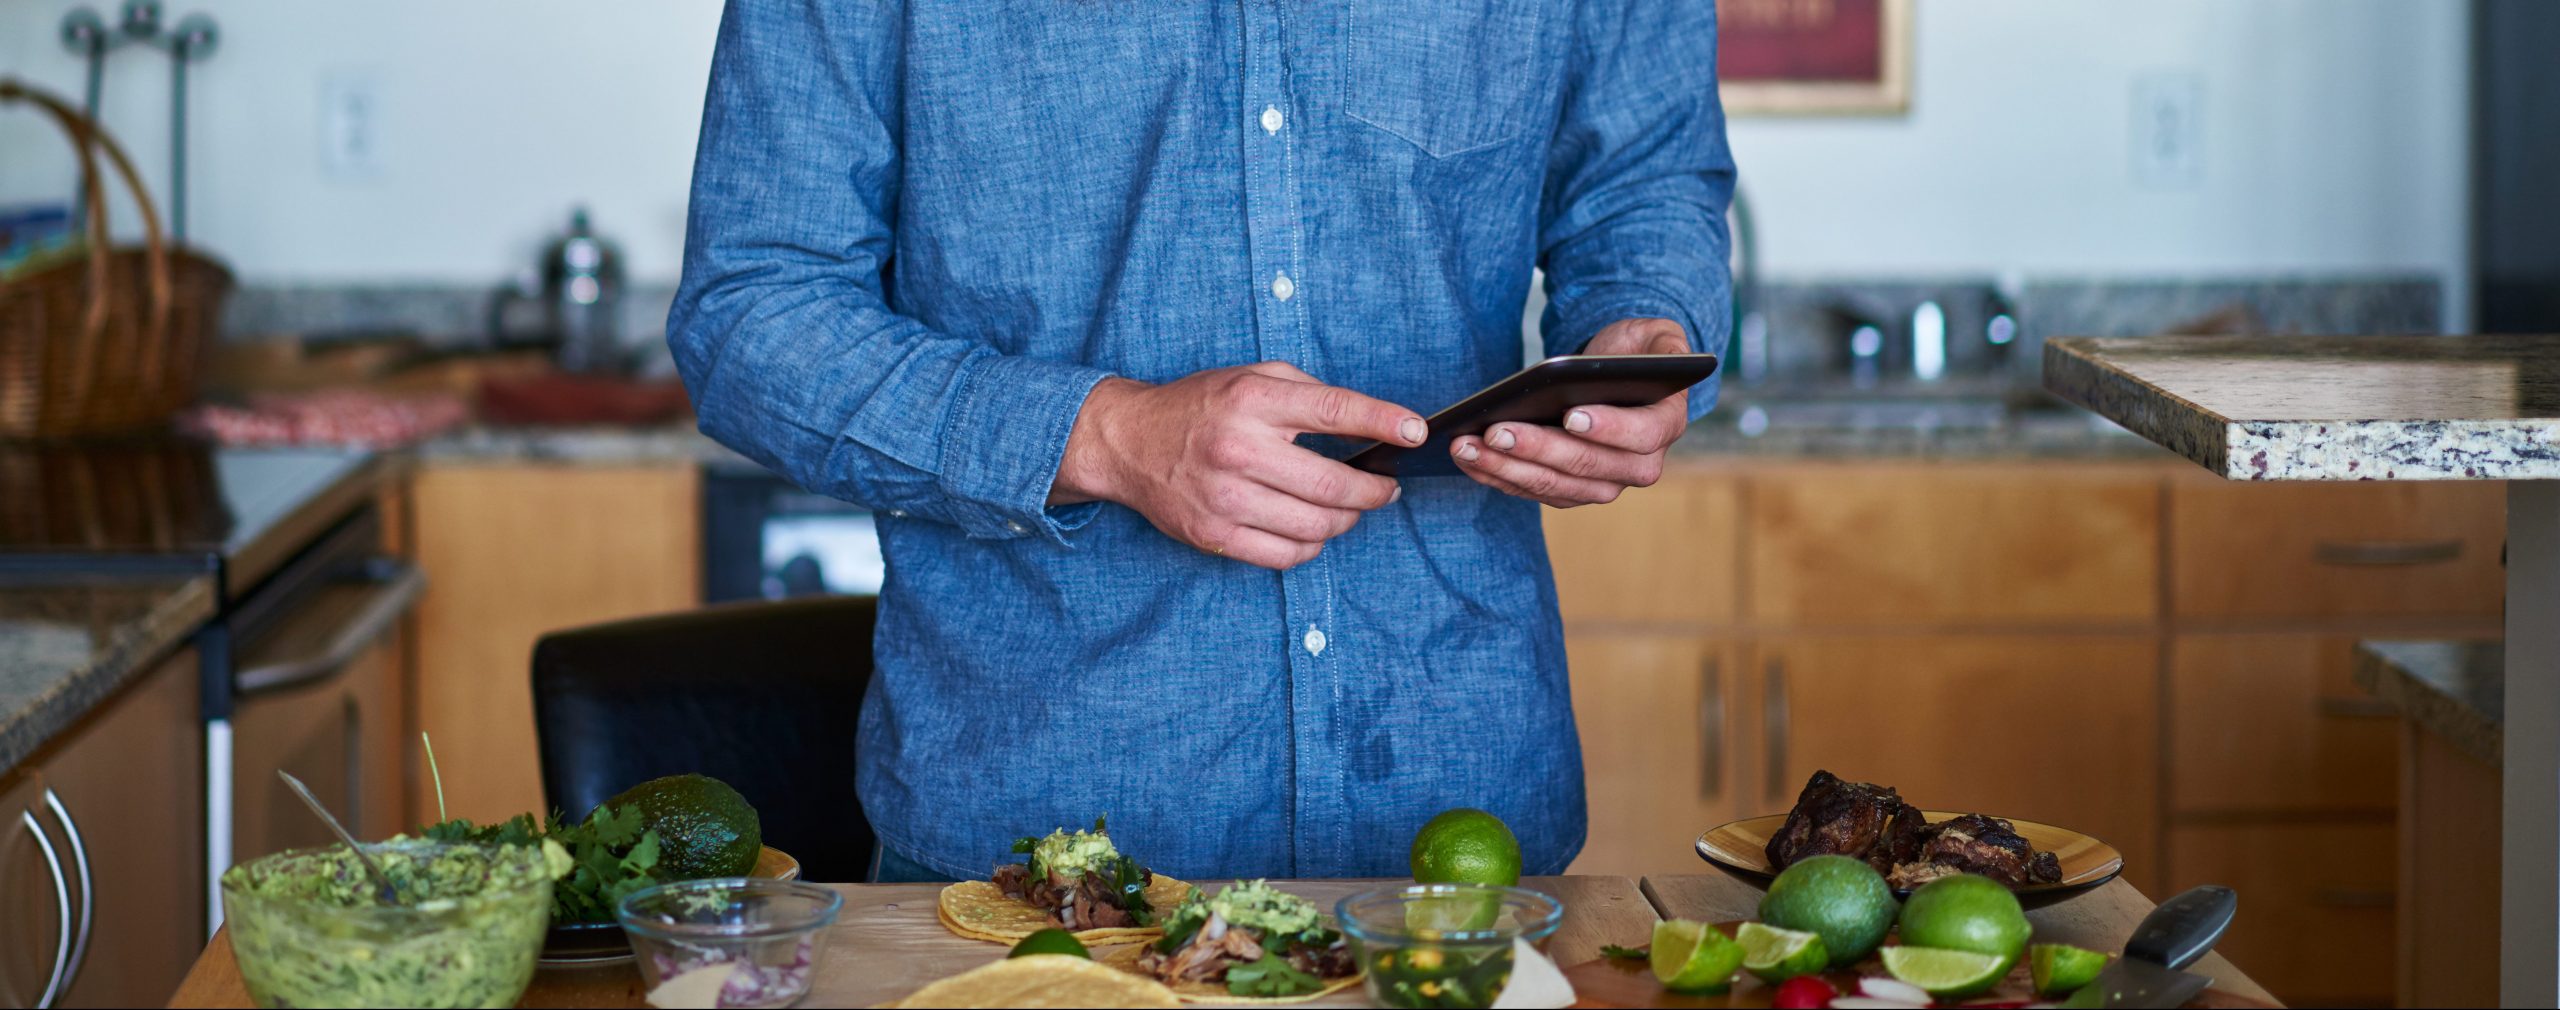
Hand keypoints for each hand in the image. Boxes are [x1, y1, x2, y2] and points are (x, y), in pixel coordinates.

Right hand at [1053, 362, 1422, 568]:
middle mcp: (1238, 450)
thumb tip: (1371, 422)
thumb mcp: (1252, 378)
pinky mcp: (1215, 535)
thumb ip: (1308, 394)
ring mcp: (1225, 498)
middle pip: (1334, 484)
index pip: (1335, 411)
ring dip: (1348, 520)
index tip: (1415, 432)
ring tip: (1352, 508)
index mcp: (1252, 402)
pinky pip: (1287, 554)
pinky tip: (1316, 529)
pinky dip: (1313, 545)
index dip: (1383, 422)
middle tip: (1387, 488)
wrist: (1129, 442)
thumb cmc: (1201, 406)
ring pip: (1316, 526)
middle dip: (1375, 491)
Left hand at [1451, 318, 1691, 506]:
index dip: (1608, 428)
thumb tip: (1664, 358)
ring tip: (1467, 446)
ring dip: (1506, 468)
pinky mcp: (1570, 491)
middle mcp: (1639, 466)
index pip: (1642, 435)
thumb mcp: (1656, 336)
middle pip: (1586, 465)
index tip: (1571, 415)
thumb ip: (1666, 346)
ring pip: (1553, 484)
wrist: (1612, 378)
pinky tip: (1467, 458)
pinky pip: (1532, 490)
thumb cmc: (1631, 353)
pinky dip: (1497, 476)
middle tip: (1496, 431)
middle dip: (1537, 448)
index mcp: (1666, 425)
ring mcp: (1603, 484)